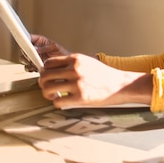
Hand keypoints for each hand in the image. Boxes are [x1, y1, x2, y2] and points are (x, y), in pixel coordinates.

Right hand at [21, 34, 70, 71]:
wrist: (65, 65)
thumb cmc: (62, 53)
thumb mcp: (55, 47)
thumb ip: (45, 47)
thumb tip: (35, 49)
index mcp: (39, 41)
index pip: (28, 37)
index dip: (24, 39)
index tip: (24, 42)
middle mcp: (34, 49)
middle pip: (23, 49)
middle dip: (26, 52)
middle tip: (30, 55)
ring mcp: (33, 57)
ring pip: (23, 58)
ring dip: (27, 61)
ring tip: (35, 62)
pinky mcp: (34, 66)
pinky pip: (27, 67)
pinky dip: (30, 68)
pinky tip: (36, 67)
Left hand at [38, 54, 152, 108]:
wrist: (120, 85)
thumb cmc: (105, 75)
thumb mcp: (88, 62)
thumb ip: (72, 64)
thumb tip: (55, 71)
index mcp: (76, 59)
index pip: (49, 63)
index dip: (45, 71)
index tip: (47, 76)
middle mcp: (74, 69)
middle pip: (45, 76)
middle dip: (43, 83)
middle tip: (47, 87)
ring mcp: (77, 83)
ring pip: (48, 88)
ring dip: (47, 94)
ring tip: (53, 95)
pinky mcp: (80, 97)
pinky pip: (57, 101)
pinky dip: (57, 103)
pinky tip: (63, 102)